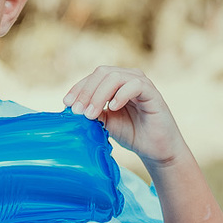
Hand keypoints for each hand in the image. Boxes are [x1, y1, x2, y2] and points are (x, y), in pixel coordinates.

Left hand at [63, 66, 184, 166]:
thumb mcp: (106, 122)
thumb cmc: (132, 133)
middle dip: (86, 91)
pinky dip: (121, 95)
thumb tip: (73, 107)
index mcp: (116, 82)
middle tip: (77, 111)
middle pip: (101, 72)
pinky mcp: (153, 93)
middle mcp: (128, 78)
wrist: (156, 150)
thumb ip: (93, 112)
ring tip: (91, 114)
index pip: (93, 77)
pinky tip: (113, 107)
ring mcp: (141, 83)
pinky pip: (135, 85)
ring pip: (115, 77)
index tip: (66, 104)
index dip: (78, 88)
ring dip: (99, 95)